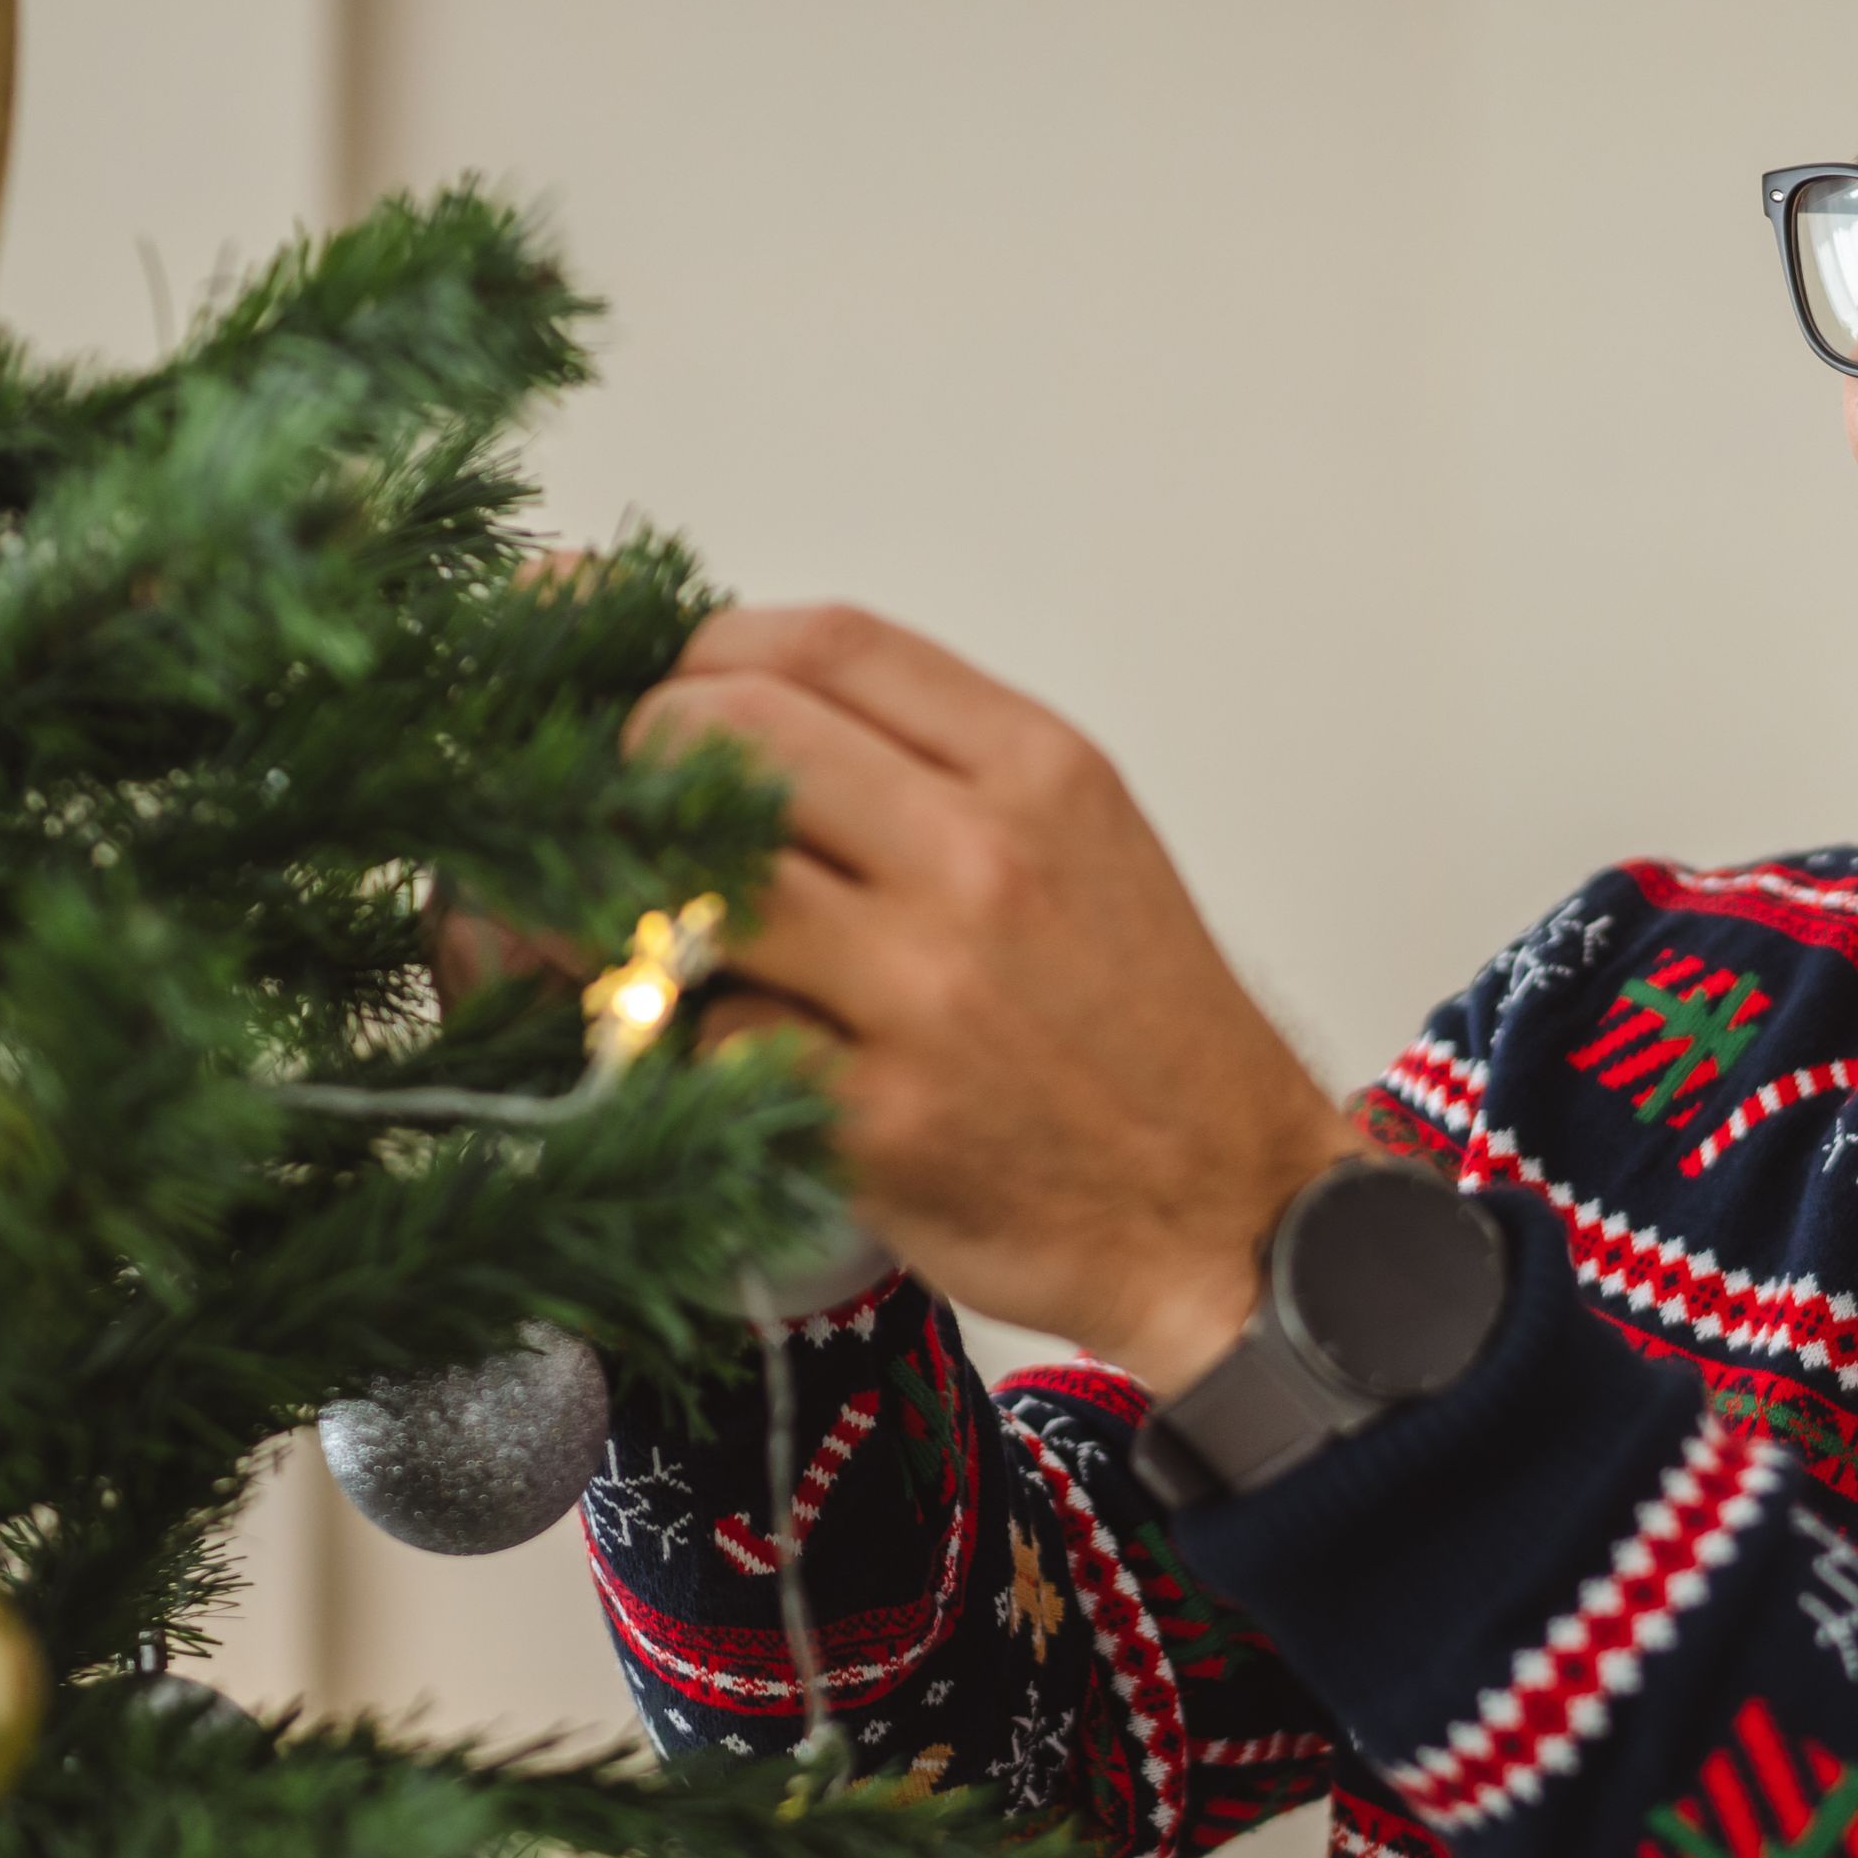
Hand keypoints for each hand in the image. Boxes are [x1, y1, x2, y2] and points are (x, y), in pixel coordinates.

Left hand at [628, 605, 1356, 1388]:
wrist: (1232, 1212)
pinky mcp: (877, 1120)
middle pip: (731, 736)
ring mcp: (927, 993)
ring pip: (700, 886)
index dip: (702, 648)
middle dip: (642, 761)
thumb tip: (747, 708)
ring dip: (638, 903)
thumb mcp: (1085, 844)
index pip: (825, 644)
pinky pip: (713, 1040)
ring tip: (644, 928)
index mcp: (1037, 772)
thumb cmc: (1142, 1030)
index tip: (656, 680)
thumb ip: (937, 764)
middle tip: (626, 816)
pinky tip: (703, 1047)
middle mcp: (982, 862)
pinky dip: (684, 1039)